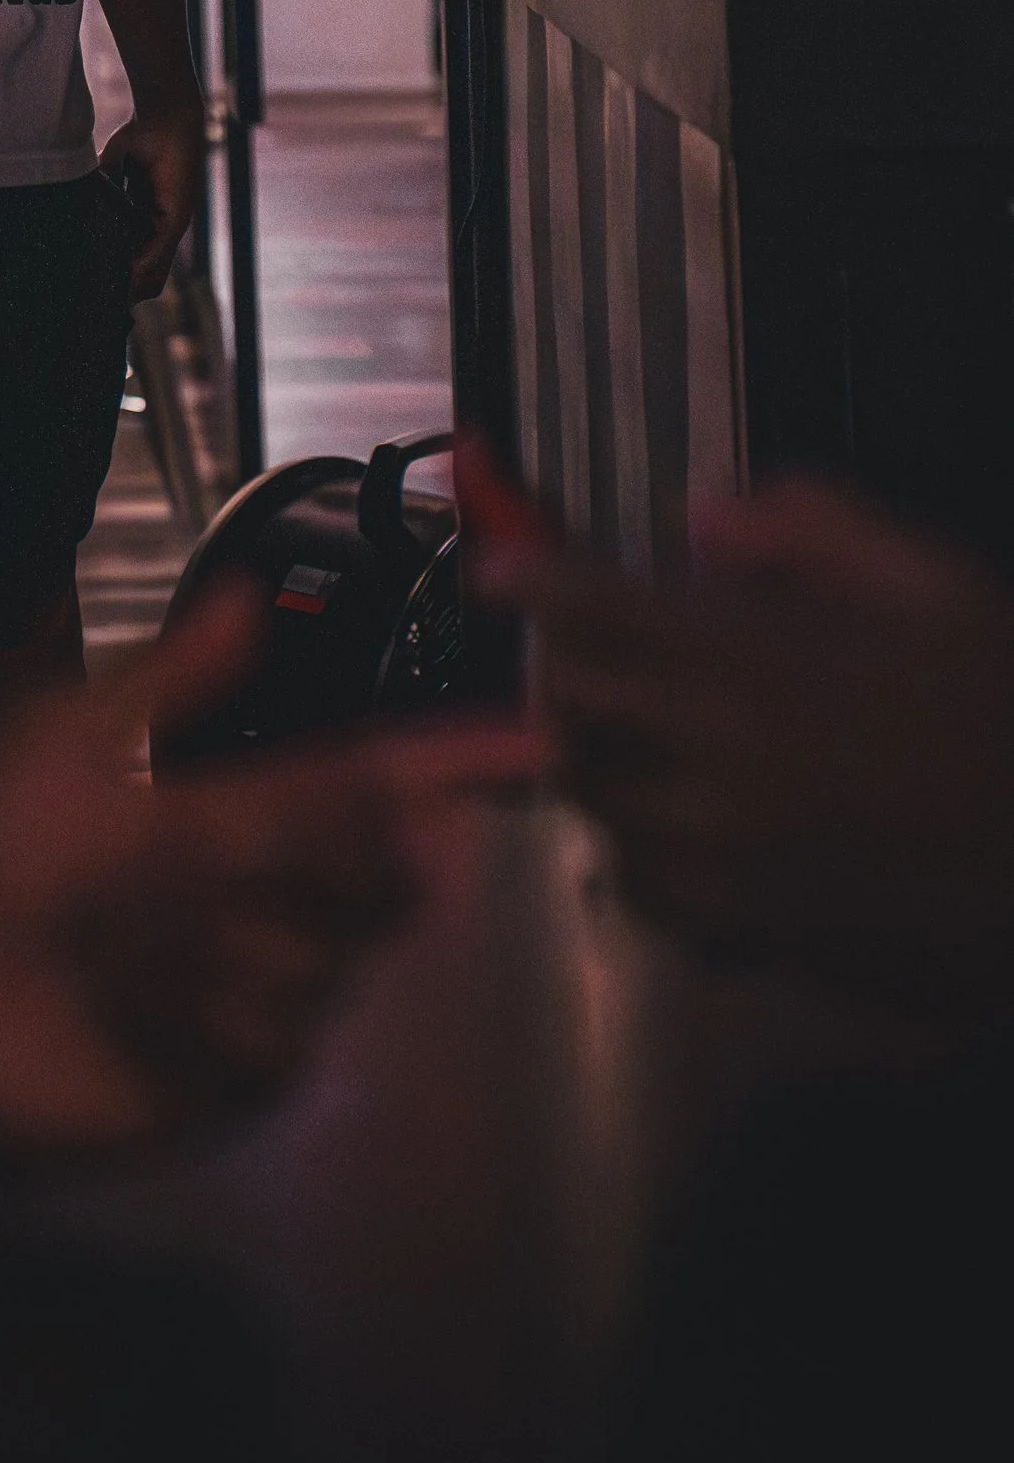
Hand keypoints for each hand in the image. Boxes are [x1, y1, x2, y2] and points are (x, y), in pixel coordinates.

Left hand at [0, 587, 542, 1148]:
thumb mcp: (73, 731)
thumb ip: (173, 673)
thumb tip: (249, 593)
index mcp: (247, 813)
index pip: (379, 781)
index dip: (454, 760)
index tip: (530, 737)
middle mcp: (273, 903)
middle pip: (377, 873)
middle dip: (310, 854)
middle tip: (203, 851)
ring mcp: (262, 993)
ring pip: (322, 956)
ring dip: (212, 935)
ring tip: (113, 937)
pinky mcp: (236, 1081)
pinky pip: (272, 1036)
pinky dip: (192, 1006)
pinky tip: (120, 1002)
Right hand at [99, 106, 203, 299]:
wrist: (164, 116)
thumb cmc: (140, 138)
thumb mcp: (111, 172)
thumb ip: (99, 194)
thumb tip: (75, 217)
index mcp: (145, 218)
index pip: (136, 260)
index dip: (119, 276)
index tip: (96, 290)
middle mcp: (160, 226)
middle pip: (148, 274)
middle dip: (125, 289)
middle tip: (99, 303)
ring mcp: (171, 224)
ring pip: (155, 269)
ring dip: (134, 283)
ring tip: (109, 298)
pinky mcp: (177, 216)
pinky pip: (159, 247)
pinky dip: (143, 262)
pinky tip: (127, 273)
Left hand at [475, 476, 1013, 1017]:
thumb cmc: (1012, 711)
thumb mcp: (935, 584)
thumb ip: (814, 527)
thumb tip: (705, 521)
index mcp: (753, 663)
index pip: (595, 609)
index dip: (535, 579)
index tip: (500, 569)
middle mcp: (713, 764)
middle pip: (571, 713)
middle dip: (569, 675)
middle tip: (595, 656)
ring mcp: (724, 864)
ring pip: (596, 814)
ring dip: (604, 770)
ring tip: (648, 746)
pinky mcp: (751, 941)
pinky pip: (648, 900)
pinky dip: (644, 861)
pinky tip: (692, 834)